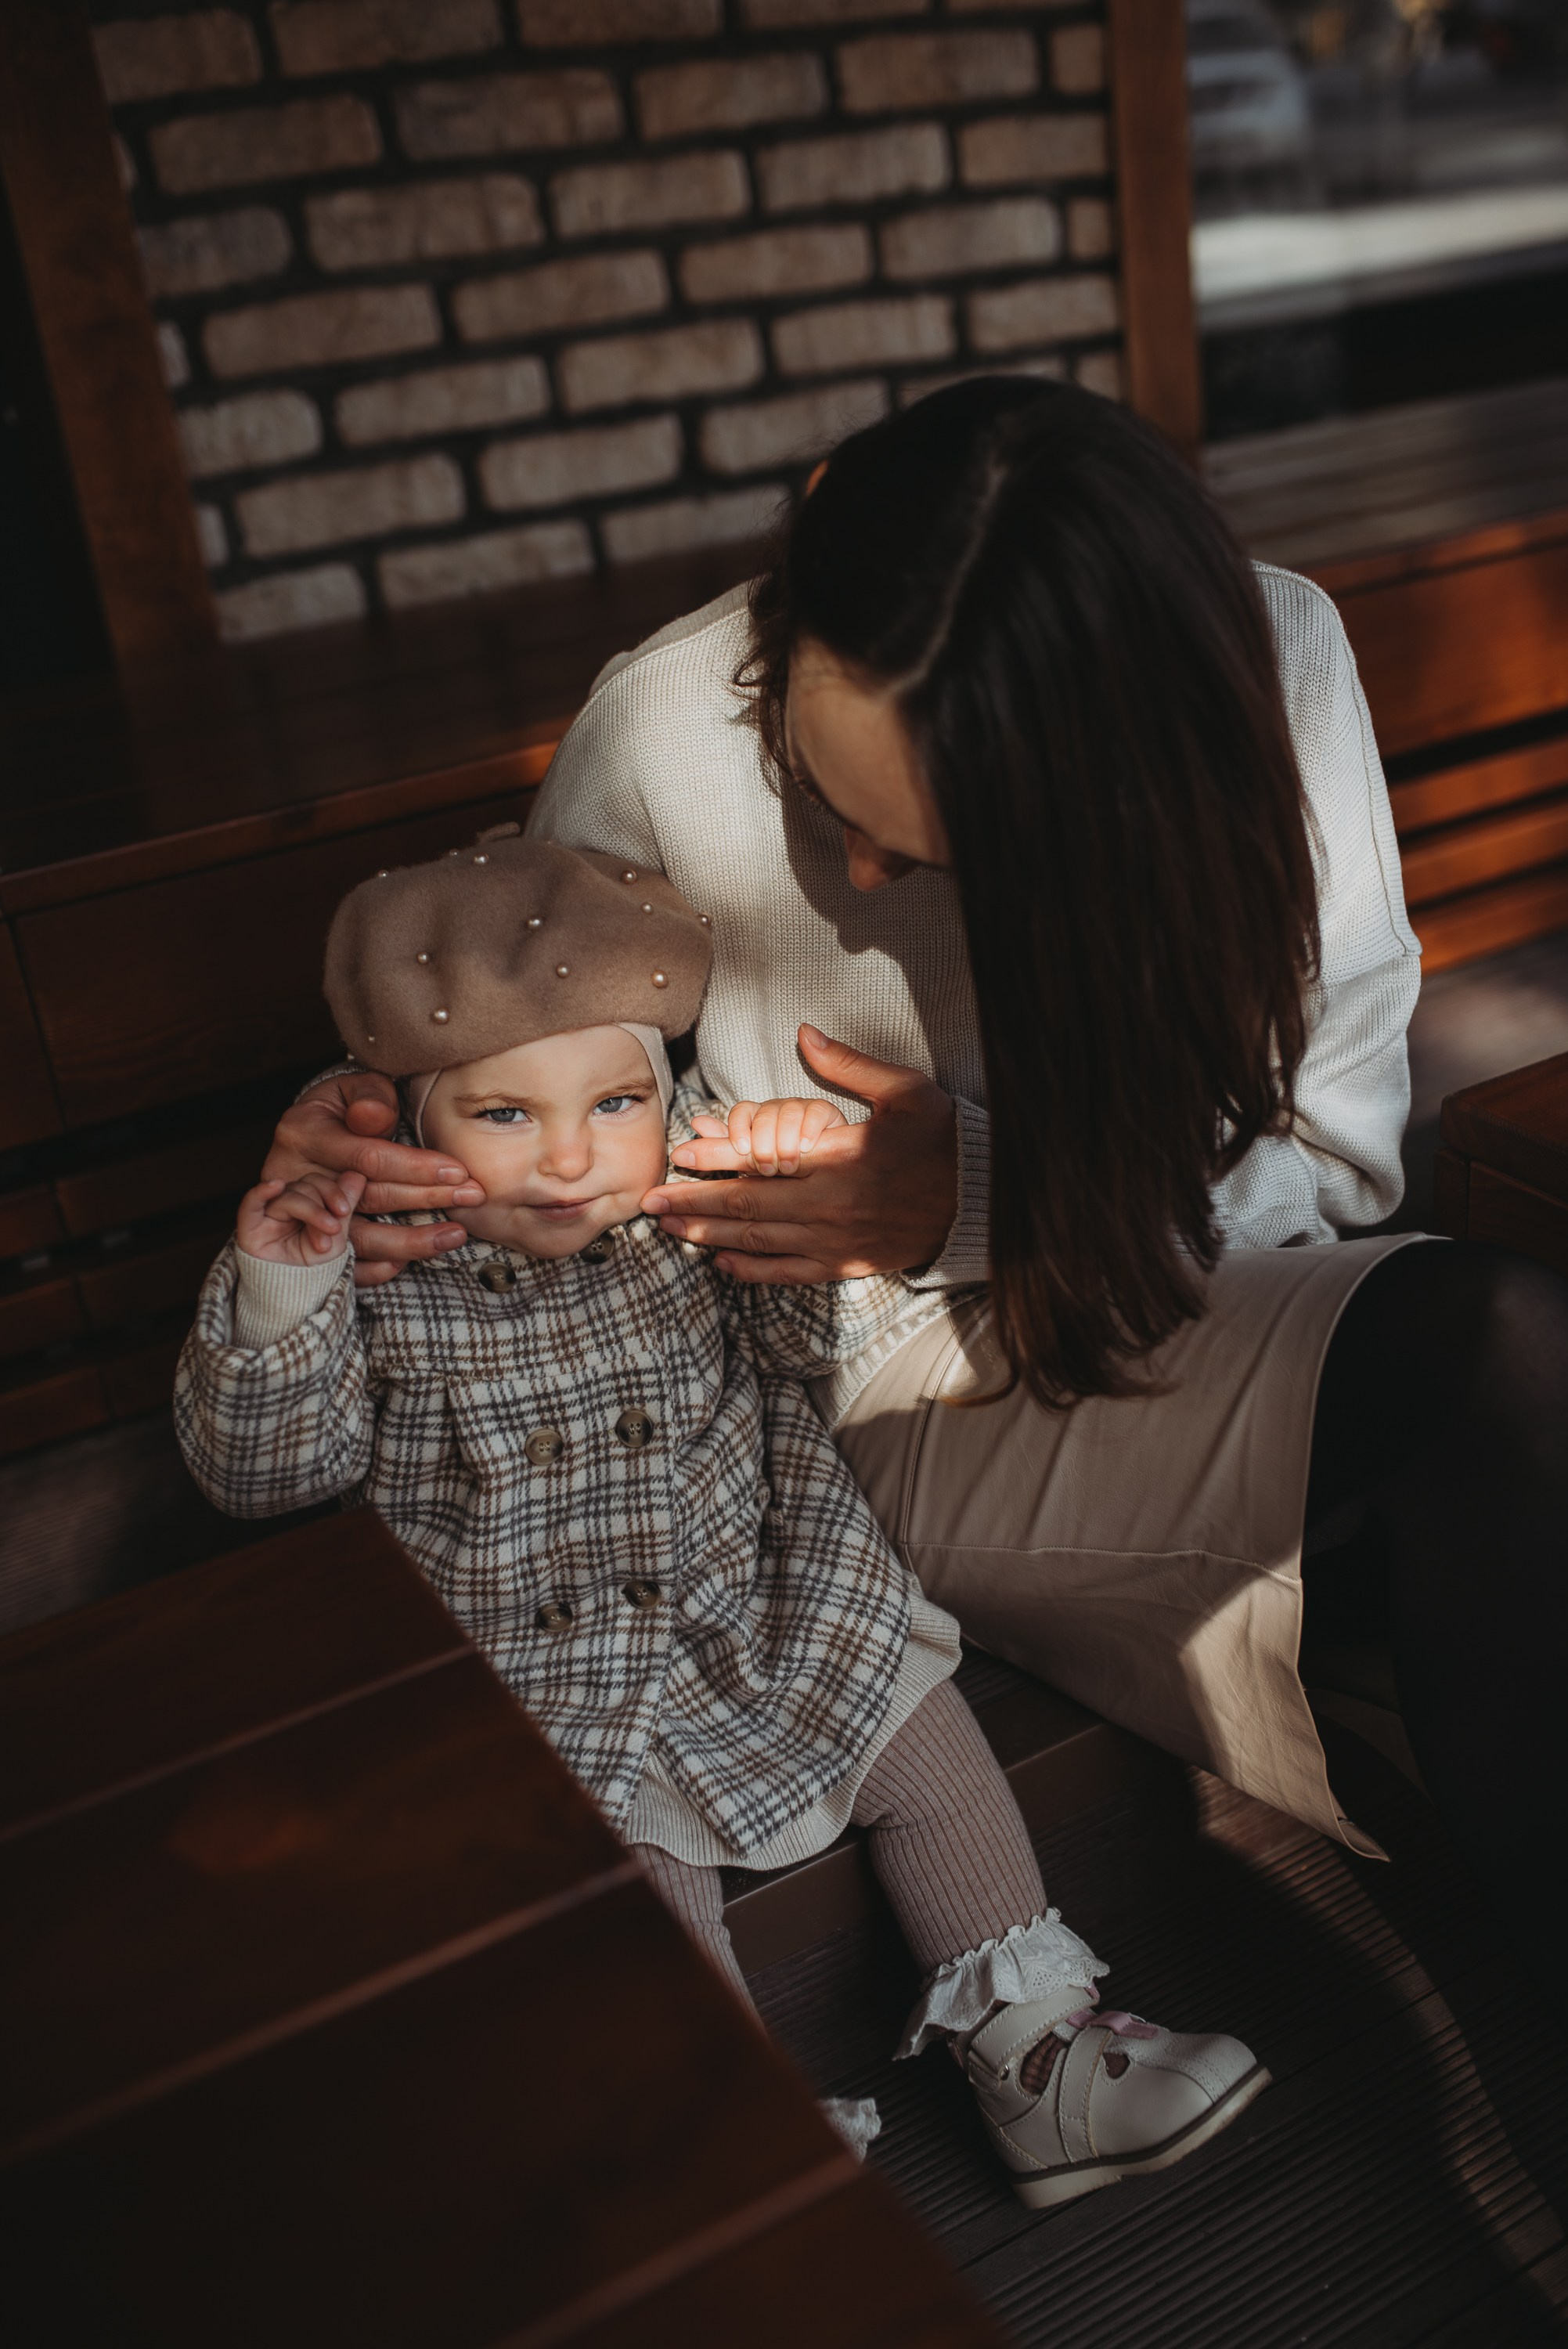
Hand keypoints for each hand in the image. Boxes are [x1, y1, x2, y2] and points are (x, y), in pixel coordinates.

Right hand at [238, 1171, 365, 1267]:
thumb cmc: (317, 1271)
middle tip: (333, 1230)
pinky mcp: (249, 1229)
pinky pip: (250, 1203)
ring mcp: (267, 1217)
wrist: (299, 1300)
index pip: (316, 1183)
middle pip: (302, 1186)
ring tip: (322, 1243)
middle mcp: (285, 1208)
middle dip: (320, 1208)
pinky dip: (261, 1191)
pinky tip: (275, 1185)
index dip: (332, 1190)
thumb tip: (358, 1176)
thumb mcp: (337, 1237)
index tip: (344, 1210)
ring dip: (308, 1212)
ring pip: (286, 1196)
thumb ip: (345, 1205)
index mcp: (306, 1206)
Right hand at [262, 1069, 484, 1288]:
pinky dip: (373, 1268)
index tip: (459, 1172)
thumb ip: (369, 1096)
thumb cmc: (345, 1106)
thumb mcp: (353, 1087)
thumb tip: (374, 1115)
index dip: (416, 1167)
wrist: (313, 1130)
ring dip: (408, 1242)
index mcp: (305, 1134)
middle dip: (425, 1199)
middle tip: (472, 1198)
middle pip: (368, 1198)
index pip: (368, 1158)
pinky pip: (339, 1264)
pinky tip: (407, 1262)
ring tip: (453, 1236)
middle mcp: (295, 1177)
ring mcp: (300, 1212)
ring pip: (355, 1237)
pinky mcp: (307, 1236)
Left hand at [646, 1024, 956, 1284]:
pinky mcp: (848, 1265)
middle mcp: (829, 1209)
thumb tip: (805, 1033)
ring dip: (709, 1238)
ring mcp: (837, 1243)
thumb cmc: (942, 1140)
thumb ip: (849, 1065)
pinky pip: (789, 1273)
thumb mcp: (905, 1091)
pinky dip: (752, 1271)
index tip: (674, 1159)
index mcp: (836, 1163)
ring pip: (759, 1244)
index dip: (710, 1165)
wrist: (982, 1198)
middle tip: (648, 1204)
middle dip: (692, 1207)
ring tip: (670, 1231)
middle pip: (745, 1211)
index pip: (755, 1167)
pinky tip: (722, 1264)